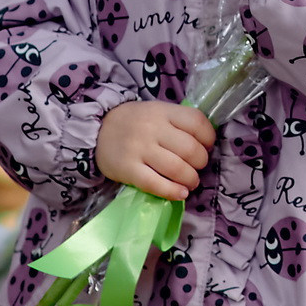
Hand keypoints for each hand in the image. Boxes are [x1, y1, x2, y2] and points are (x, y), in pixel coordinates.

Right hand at [96, 99, 215, 201]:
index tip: (207, 147)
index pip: (197, 122)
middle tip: (197, 168)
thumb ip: (178, 123)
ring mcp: (139, 149)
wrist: (97, 130)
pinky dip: (172, 192)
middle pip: (190, 149)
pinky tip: (180, 194)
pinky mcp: (128, 170)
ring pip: (176, 169)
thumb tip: (206, 144)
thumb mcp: (157, 112)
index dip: (209, 138)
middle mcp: (152, 129)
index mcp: (163, 111)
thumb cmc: (135, 123)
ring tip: (190, 183)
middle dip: (201, 163)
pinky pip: (156, 184)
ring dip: (191, 180)